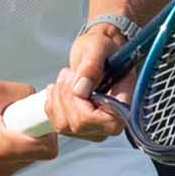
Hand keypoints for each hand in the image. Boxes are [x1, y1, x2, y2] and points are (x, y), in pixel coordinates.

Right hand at [0, 79, 58, 175]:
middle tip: (15, 115)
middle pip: (36, 154)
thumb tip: (37, 99)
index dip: (48, 129)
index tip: (39, 115)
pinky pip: (8, 164)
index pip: (47, 148)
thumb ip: (22, 94)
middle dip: (31, 133)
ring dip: (18, 141)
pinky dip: (5, 148)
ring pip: (23, 159)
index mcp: (0, 148)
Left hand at [45, 26, 133, 140]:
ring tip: (67, 78)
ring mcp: (93, 128)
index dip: (84, 104)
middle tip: (71, 73)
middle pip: (78, 123)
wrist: (98, 52)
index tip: (79, 82)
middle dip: (67, 94)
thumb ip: (92, 65)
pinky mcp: (77, 127)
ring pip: (63, 125)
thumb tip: (80, 89)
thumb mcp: (98, 46)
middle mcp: (110, 123)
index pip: (104, 121)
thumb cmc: (103, 48)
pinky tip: (60, 88)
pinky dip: (51, 102)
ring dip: (58, 96)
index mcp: (123, 106)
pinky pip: (55, 122)